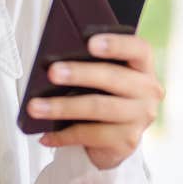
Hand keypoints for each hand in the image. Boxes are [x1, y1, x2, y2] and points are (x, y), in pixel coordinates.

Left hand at [27, 34, 163, 169]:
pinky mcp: (127, 141)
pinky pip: (90, 135)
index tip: (90, 43)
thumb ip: (88, 64)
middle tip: (52, 72)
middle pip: (112, 78)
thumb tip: (53, 62)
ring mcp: (139, 118)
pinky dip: (63, 135)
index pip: (138, 49)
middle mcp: (148, 91)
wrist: (114, 138)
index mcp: (142, 67)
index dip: (116, 44)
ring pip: (98, 108)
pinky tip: (45, 135)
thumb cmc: (102, 94)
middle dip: (79, 73)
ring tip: (35, 107)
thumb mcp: (99, 76)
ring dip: (62, 107)